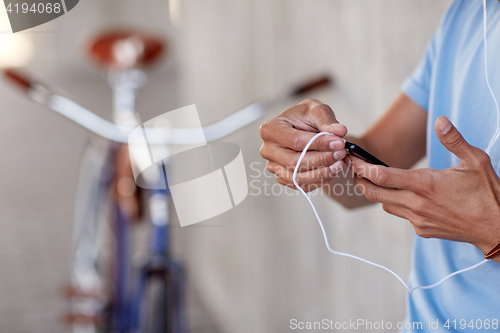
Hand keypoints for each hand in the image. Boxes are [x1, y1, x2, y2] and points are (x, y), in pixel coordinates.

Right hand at [259, 99, 347, 191]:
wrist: (302, 126)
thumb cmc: (305, 117)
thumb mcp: (316, 109)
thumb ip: (327, 120)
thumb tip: (339, 132)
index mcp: (270, 129)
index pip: (295, 141)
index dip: (319, 144)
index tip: (338, 143)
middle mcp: (268, 150)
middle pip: (294, 162)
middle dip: (321, 160)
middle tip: (341, 153)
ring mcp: (273, 166)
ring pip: (297, 177)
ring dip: (322, 173)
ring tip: (339, 163)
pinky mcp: (283, 177)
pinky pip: (300, 185)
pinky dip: (318, 181)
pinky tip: (331, 170)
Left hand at [347, 116, 499, 258]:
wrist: (497, 229)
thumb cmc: (488, 193)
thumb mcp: (475, 161)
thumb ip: (454, 140)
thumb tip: (440, 120)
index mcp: (426, 184)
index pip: (382, 176)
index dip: (362, 167)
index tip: (352, 158)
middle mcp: (416, 204)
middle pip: (374, 193)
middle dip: (359, 180)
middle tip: (352, 169)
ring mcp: (418, 219)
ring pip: (385, 204)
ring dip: (377, 192)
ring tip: (372, 179)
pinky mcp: (422, 230)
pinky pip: (401, 215)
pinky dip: (396, 204)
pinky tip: (404, 195)